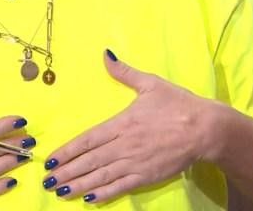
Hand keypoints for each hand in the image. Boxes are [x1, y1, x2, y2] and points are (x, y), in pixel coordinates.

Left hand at [40, 50, 213, 203]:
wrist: (205, 128)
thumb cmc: (178, 104)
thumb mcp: (151, 84)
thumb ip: (125, 73)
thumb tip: (106, 55)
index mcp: (122, 122)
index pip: (88, 139)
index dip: (68, 150)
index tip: (50, 159)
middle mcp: (125, 145)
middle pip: (90, 161)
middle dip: (67, 172)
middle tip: (46, 181)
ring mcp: (136, 162)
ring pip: (101, 176)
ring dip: (79, 184)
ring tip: (60, 191)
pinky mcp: (148, 176)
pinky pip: (121, 187)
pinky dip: (104, 193)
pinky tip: (89, 199)